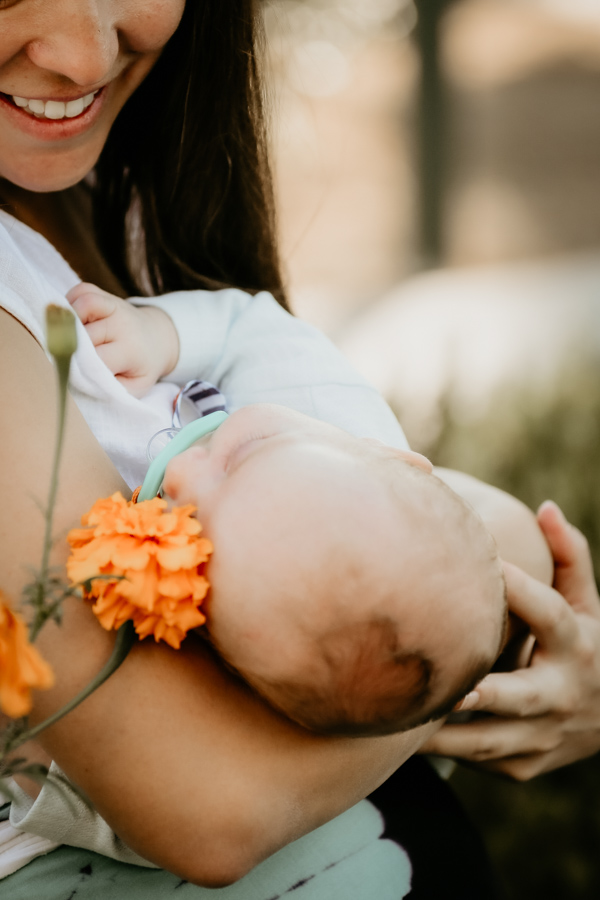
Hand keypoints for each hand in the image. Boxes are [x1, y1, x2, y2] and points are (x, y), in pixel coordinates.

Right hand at [67, 283, 178, 396]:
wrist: (156, 338)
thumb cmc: (140, 367)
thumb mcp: (134, 386)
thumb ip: (112, 389)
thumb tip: (82, 383)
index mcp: (130, 350)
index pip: (98, 359)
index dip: (81, 369)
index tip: (71, 376)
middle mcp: (122, 324)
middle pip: (85, 334)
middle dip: (72, 348)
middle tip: (65, 359)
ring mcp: (113, 305)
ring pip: (82, 305)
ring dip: (68, 322)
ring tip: (67, 337)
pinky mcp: (103, 294)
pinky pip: (80, 291)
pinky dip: (69, 303)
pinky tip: (71, 320)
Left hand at [421, 501, 599, 779]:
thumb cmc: (583, 643)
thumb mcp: (586, 602)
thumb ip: (568, 555)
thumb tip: (546, 507)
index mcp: (577, 644)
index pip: (549, 614)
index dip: (519, 589)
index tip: (485, 565)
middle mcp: (562, 693)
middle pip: (521, 695)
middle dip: (485, 693)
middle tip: (445, 687)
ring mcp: (544, 736)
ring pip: (489, 740)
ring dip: (443, 731)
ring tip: (393, 716)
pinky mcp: (523, 766)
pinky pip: (477, 758)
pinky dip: (442, 746)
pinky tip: (401, 733)